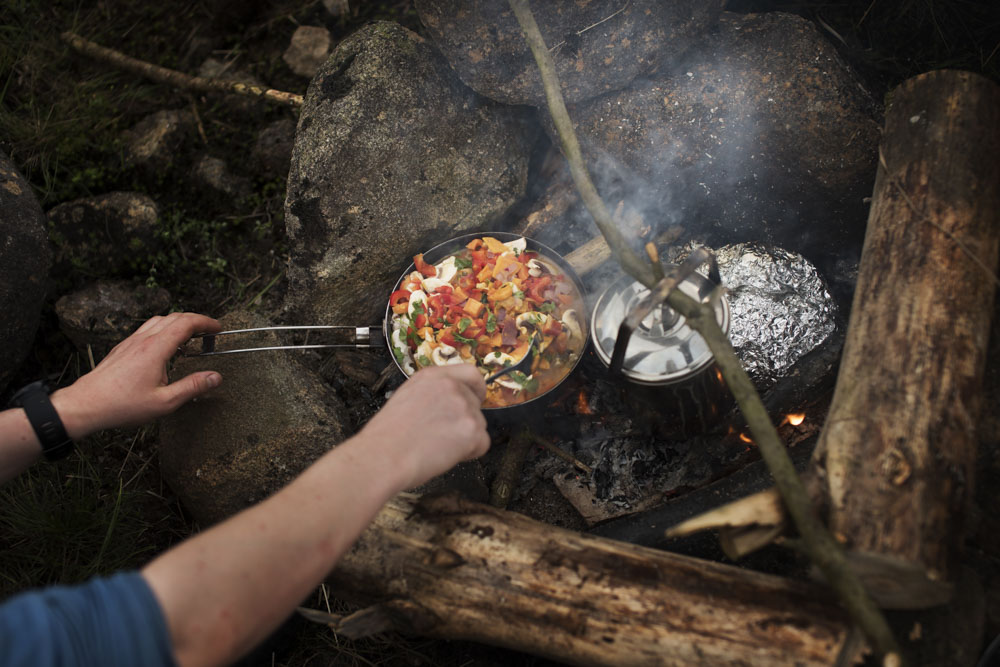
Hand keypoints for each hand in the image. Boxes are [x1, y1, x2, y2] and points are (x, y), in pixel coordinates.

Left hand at [52, 313, 221, 437]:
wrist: (85, 405)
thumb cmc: (122, 405)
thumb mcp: (164, 402)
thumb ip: (192, 387)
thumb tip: (215, 378)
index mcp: (156, 349)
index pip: (186, 323)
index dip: (205, 322)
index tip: (218, 328)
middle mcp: (143, 340)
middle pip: (174, 317)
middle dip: (195, 320)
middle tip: (209, 331)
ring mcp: (130, 342)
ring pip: (159, 320)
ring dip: (178, 323)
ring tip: (190, 336)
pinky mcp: (122, 348)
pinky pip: (147, 329)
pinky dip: (163, 330)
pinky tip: (165, 347)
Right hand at [358, 364, 489, 489]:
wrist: (384, 455)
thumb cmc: (388, 436)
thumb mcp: (407, 397)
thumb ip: (432, 395)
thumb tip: (447, 406)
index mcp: (433, 376)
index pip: (471, 373)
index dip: (476, 389)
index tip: (476, 400)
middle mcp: (451, 387)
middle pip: (475, 404)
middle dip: (464, 422)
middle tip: (441, 436)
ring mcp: (464, 407)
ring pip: (479, 425)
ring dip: (465, 439)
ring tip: (437, 446)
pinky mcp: (472, 430)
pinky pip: (482, 444)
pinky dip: (469, 453)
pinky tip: (446, 455)